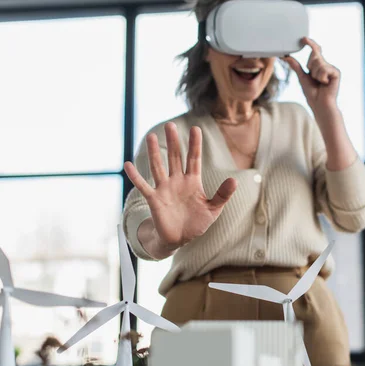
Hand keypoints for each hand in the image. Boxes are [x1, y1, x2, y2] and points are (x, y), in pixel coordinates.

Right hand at [124, 122, 236, 250]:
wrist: (180, 239)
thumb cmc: (197, 223)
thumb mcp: (213, 209)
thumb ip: (222, 195)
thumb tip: (234, 180)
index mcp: (193, 182)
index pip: (194, 159)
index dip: (195, 145)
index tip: (196, 128)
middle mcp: (177, 181)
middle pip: (175, 158)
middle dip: (173, 142)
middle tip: (170, 125)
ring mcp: (165, 189)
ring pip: (159, 167)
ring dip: (154, 153)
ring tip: (151, 136)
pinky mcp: (154, 199)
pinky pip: (143, 186)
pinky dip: (135, 176)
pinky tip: (128, 165)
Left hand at [283, 37, 340, 110]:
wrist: (320, 104)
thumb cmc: (312, 94)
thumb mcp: (302, 77)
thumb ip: (296, 66)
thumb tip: (286, 57)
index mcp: (319, 65)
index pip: (315, 50)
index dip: (310, 43)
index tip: (303, 39)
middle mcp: (326, 65)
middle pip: (315, 55)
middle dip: (310, 66)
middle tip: (314, 78)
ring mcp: (332, 68)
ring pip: (318, 62)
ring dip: (315, 74)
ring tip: (320, 83)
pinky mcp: (336, 72)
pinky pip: (324, 68)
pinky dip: (321, 77)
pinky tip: (325, 84)